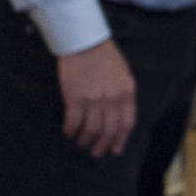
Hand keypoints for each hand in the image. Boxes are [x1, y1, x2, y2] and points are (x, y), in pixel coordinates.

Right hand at [58, 38, 136, 157]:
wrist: (84, 42)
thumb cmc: (104, 55)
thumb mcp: (123, 74)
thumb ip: (123, 94)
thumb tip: (119, 114)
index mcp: (127, 93)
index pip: (127, 124)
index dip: (120, 139)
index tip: (115, 150)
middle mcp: (112, 99)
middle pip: (109, 130)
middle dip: (102, 145)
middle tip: (96, 153)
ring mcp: (94, 100)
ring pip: (91, 129)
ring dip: (85, 140)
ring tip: (81, 144)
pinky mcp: (75, 98)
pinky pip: (74, 121)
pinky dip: (71, 130)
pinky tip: (68, 133)